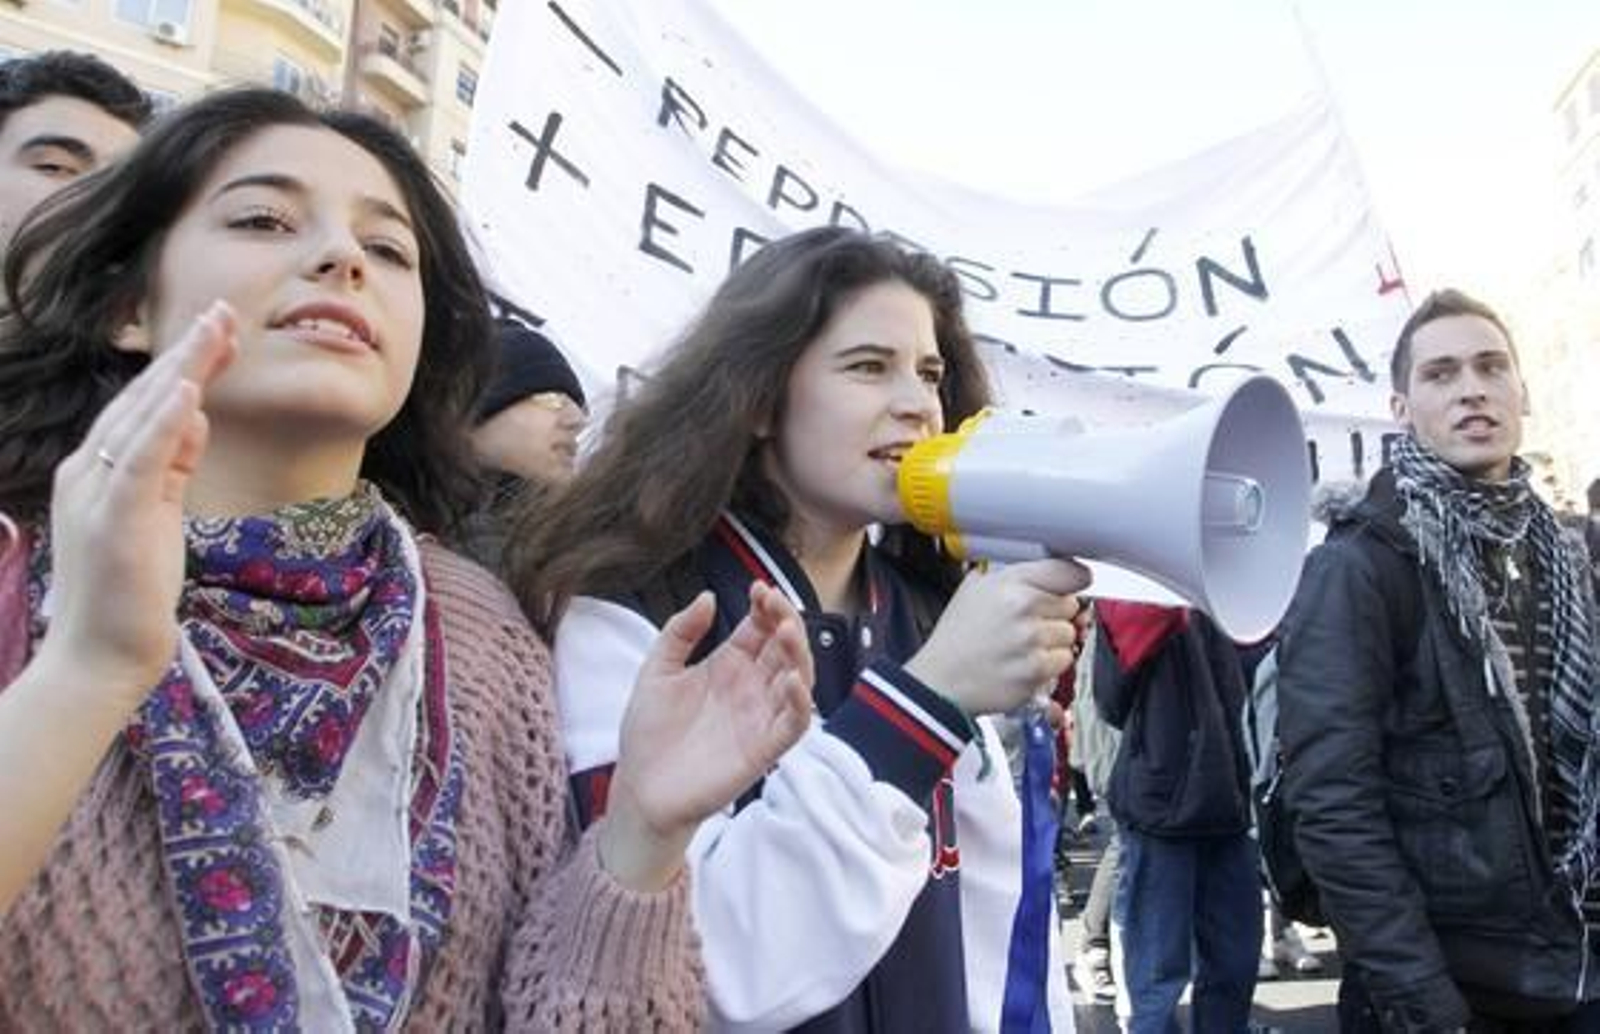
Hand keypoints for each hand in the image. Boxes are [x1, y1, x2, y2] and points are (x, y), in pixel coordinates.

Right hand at [30, 302, 236, 713]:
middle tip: (223, 310)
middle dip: (186, 352)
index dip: (184, 365)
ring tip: (215, 329)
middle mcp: (91, 472)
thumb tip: (196, 417)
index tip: (220, 331)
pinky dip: (166, 422)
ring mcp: (99, 493)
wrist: (101, 657)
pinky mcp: (115, 519)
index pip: (146, 405)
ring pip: (143, 417)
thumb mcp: (158, 514)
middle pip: (144, 398)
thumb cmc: (131, 591)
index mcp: (101, 471)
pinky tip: (189, 391)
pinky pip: (142, 459)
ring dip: (181, 370)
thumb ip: (172, 465)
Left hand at [600, 581, 812, 889]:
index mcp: (728, 665)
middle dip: (786, 621)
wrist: (639, 789)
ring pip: (798, 680)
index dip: (766, 606)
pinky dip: (800, 702)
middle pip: (785, 648)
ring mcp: (760, 717)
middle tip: (774, 601)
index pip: (761, 628)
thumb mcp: (656, 671)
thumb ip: (679, 632)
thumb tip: (707, 596)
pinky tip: (791, 680)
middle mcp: (751, 687)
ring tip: (786, 631)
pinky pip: (793, 724)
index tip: (759, 587)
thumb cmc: (648, 733)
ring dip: (799, 654)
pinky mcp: (763, 749)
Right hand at [905, 558, 1089, 715]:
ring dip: (1054, 642)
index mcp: (1010, 582)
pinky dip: (1050, 664)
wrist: (941, 679)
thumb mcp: (975, 588)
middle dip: (1056, 615)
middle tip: (1030, 624)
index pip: (1068, 572)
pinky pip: (1064, 661)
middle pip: (1072, 606)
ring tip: (1023, 646)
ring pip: (1070, 634)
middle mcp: (1023, 607)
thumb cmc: (957, 637)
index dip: (1073, 581)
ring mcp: (1031, 640)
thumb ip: (1013, 576)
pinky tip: (1024, 662)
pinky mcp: (1036, 669)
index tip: (1070, 588)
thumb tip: (1048, 573)